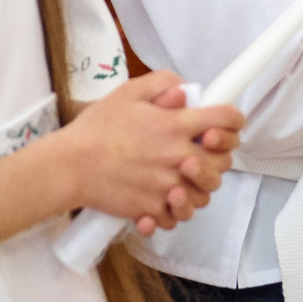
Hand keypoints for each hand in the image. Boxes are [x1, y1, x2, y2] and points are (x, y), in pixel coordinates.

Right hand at [49, 71, 242, 236]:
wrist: (70, 165)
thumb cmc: (97, 127)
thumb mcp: (129, 92)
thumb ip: (163, 84)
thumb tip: (186, 91)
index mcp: (176, 125)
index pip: (227, 120)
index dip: (232, 120)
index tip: (224, 122)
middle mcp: (178, 156)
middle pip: (223, 163)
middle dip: (217, 157)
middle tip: (199, 152)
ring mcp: (167, 186)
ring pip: (204, 196)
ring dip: (198, 188)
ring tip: (180, 179)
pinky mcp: (152, 209)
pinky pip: (176, 218)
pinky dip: (172, 212)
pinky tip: (161, 200)